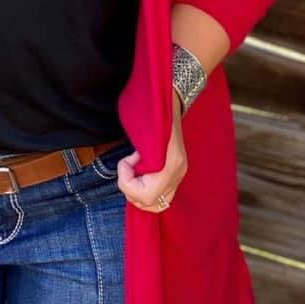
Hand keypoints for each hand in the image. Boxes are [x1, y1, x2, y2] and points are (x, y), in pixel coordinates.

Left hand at [115, 87, 186, 212]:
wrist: (172, 99)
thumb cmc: (156, 113)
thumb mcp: (144, 132)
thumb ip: (138, 154)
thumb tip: (127, 168)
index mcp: (172, 164)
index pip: (146, 195)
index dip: (128, 182)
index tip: (125, 161)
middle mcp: (178, 173)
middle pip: (149, 204)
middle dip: (131, 188)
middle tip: (127, 165)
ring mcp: (179, 175)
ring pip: (156, 204)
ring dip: (137, 191)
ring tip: (134, 168)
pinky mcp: (176, 174)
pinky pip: (160, 195)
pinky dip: (145, 189)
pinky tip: (141, 170)